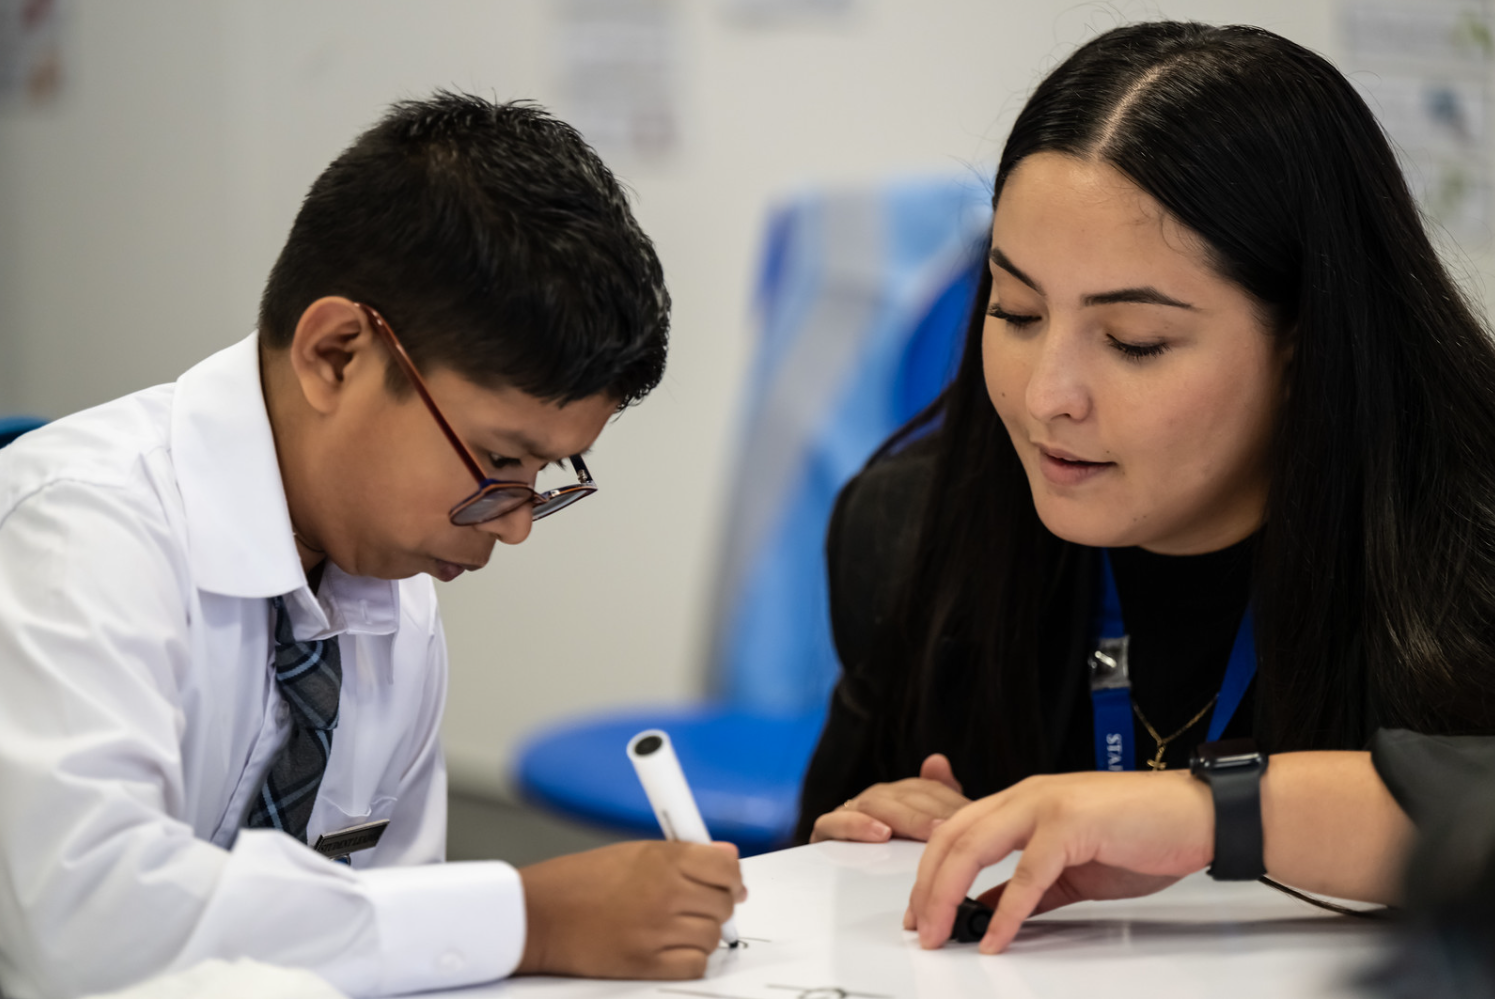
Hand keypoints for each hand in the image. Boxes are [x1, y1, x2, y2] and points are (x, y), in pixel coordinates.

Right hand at [516, 840, 744, 978]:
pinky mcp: (645, 963)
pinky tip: (672, 947)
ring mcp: (657, 930)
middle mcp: (665, 892)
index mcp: (663, 859)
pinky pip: (694, 964)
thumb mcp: (634, 851)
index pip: (726, 866)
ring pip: (712, 936)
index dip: (732, 876)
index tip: (730, 882)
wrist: (539, 914)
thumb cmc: (577, 881)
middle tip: (699, 904)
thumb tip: (724, 860)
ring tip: (677, 926)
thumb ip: (681, 855)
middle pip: (724, 903)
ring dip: (702, 933)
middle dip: (717, 904)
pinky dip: (691, 959)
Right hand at [810, 754, 970, 842]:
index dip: (950, 801)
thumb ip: (939, 796)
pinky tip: (881, 834)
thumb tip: (937, 760)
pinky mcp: (826, 830)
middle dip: (932, 813)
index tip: (973, 816)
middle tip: (955, 829)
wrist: (843, 874)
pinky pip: (835, 823)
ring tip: (929, 833)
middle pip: (903, 796)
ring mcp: (848, 811)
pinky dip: (857, 826)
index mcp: (899, 794)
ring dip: (904, 818)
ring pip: (875, 805)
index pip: (927, 789)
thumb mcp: (924, 828)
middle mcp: (873, 797)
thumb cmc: (894, 852)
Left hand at [907, 771, 1213, 952]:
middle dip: (927, 887)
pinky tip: (993, 936)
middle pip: (952, 839)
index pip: (955, 832)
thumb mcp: (1072, 867)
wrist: (1196, 816)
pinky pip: (1027, 874)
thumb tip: (989, 909)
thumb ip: (1030, 886)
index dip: (929, 873)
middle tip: (918, 930)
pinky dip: (1006, 910)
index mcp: (1022, 801)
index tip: (917, 912)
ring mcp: (1046, 805)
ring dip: (948, 895)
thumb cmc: (1141, 835)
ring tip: (939, 933)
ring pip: (975, 848)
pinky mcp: (1072, 825)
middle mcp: (1026, 796)